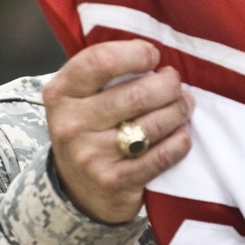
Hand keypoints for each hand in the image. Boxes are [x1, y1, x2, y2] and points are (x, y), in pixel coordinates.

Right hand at [43, 41, 192, 224]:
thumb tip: (155, 52)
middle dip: (168, 85)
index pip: (101, 61)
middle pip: (138, 94)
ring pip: (154, 124)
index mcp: (61, 93)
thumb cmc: (90, 130)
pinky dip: (179, 141)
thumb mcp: (82, 97)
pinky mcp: (115, 182)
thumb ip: (106, 72)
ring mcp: (92, 156)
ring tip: (184, 106)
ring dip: (179, 111)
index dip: (136, 54)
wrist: (79, 191)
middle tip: (176, 84)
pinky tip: (181, 134)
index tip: (153, 56)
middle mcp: (71, 124)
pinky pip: (162, 154)